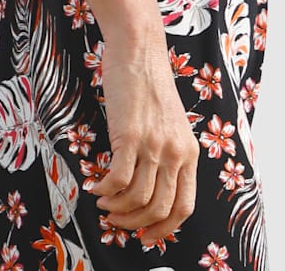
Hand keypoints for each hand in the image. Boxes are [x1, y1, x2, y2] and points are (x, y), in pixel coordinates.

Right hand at [88, 30, 200, 246]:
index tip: (146, 236)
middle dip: (134, 224)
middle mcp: (175, 152)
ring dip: (116, 209)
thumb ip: (166, 153)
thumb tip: (147, 188)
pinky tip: (95, 187)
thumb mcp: (169, 124)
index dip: (164, 229)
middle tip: (116, 220)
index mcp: (189, 152)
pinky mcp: (129, 136)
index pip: (184, 207)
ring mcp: (153, 144)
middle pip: (159, 209)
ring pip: (136, 199)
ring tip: (103, 202)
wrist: (139, 48)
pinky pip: (116, 181)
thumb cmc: (149, 83)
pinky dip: (104, 191)